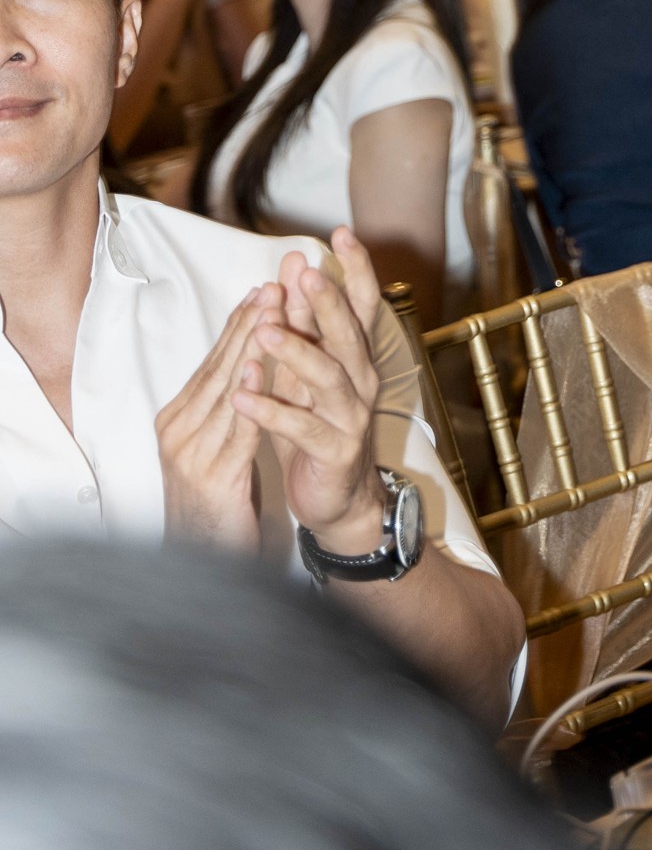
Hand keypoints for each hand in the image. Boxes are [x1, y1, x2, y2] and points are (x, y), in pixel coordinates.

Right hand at [157, 287, 276, 548]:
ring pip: (226, 388)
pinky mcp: (210, 479)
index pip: (214, 360)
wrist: (202, 567)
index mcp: (179, 419)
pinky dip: (246, 396)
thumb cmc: (217, 504)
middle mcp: (178, 431)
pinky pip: (233, 429)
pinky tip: (255, 368)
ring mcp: (190, 454)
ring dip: (252, 345)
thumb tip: (248, 357)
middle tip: (275, 282)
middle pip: (219, 366)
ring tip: (273, 309)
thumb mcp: (219, 445)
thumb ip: (229, 404)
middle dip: (249, 322)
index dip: (240, 323)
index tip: (265, 287)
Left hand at [234, 227, 385, 553]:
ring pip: (328, 379)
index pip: (363, 303)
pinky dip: (272, 412)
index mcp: (355, 355)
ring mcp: (351, 416)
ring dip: (296, 353)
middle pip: (349, 334)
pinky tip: (243, 398)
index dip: (356, 268)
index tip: (340, 233)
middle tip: (306, 274)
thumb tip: (291, 268)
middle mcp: (361, 380)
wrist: (336, 496)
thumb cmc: (315, 423)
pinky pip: (304, 428)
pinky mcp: (335, 451)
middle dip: (328, 302)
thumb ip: (301, 323)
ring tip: (264, 332)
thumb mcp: (306, 370)